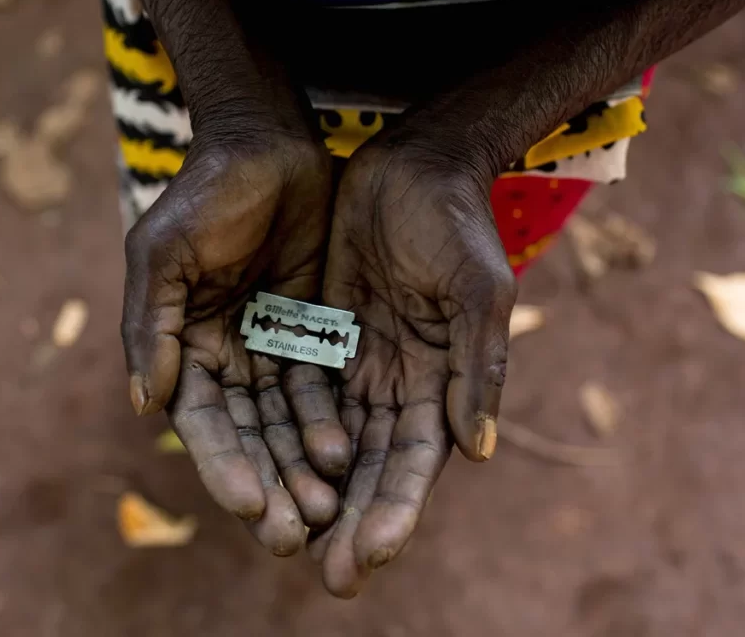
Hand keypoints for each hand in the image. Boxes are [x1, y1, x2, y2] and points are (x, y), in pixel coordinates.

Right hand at [122, 129, 351, 554]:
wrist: (267, 143)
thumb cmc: (206, 192)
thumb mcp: (164, 251)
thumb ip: (149, 325)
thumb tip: (144, 405)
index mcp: (181, 344)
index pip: (202, 420)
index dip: (223, 465)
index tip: (248, 506)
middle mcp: (225, 355)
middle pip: (246, 434)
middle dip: (266, 483)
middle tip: (293, 535)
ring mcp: (270, 345)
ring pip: (285, 421)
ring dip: (300, 466)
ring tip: (326, 510)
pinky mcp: (313, 330)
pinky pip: (322, 386)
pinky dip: (329, 422)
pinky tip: (346, 455)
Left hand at [312, 135, 516, 596]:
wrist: (415, 165)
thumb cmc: (457, 225)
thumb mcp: (477, 290)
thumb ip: (480, 367)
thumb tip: (478, 452)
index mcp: (441, 381)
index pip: (415, 461)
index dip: (395, 510)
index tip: (368, 556)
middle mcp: (398, 382)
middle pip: (371, 467)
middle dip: (352, 521)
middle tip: (328, 578)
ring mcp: (358, 361)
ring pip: (330, 440)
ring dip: (313, 491)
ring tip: (287, 541)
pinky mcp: (321, 334)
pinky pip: (298, 393)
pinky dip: (284, 434)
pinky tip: (264, 470)